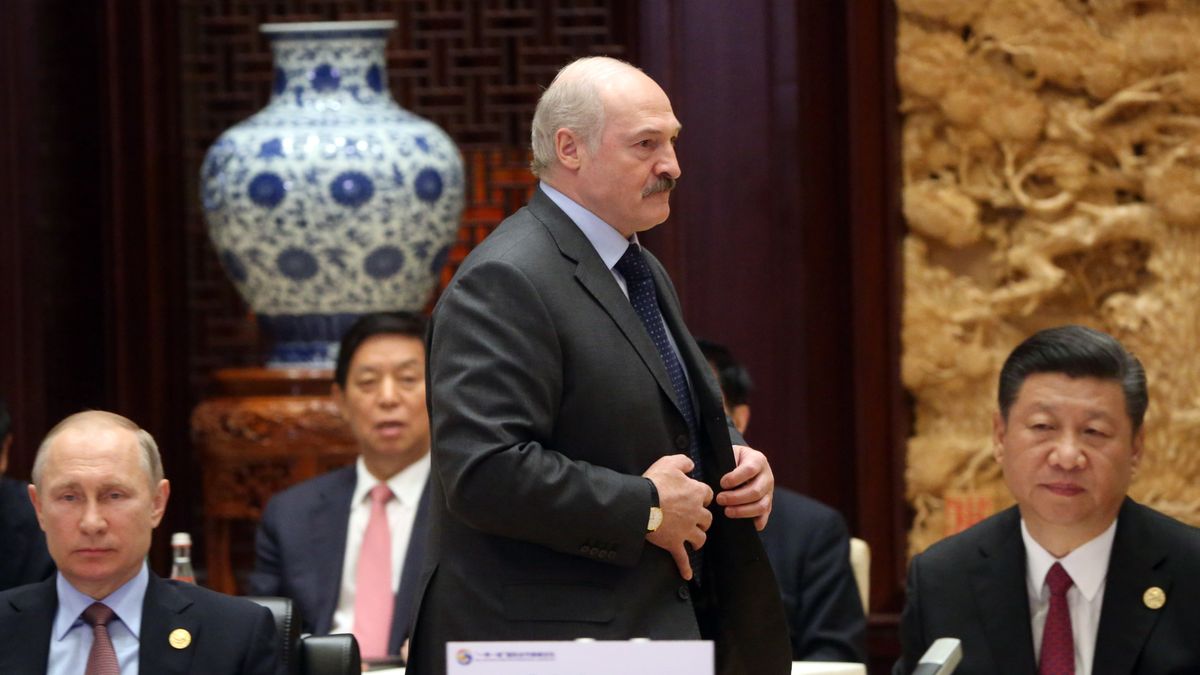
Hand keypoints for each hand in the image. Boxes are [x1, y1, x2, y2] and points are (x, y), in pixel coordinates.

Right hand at [643, 454, 712, 579]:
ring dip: (698, 539)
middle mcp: (695, 513)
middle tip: (696, 519)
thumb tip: (691, 464)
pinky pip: (682, 558)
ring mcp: (686, 530)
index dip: (703, 495)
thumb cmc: (654, 482)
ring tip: (695, 540)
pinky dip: (685, 567)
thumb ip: (683, 461)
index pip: (708, 494)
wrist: (640, 504)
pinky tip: (688, 575)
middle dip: (703, 519)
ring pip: (700, 537)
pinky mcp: (674, 543)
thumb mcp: (669, 462)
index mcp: (696, 493)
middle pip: (707, 519)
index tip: (698, 496)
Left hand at [715, 445, 773, 529]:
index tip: (722, 483)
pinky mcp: (768, 504)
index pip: (750, 470)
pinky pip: (764, 515)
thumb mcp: (730, 455)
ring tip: (727, 511)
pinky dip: (756, 521)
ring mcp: (769, 492)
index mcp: (758, 460)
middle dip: (736, 498)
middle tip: (720, 499)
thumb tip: (716, 483)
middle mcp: (767, 476)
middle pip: (756, 491)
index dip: (735, 478)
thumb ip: (725, 464)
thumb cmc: (732, 460)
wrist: (743, 463)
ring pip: (761, 505)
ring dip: (743, 511)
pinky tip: (744, 523)